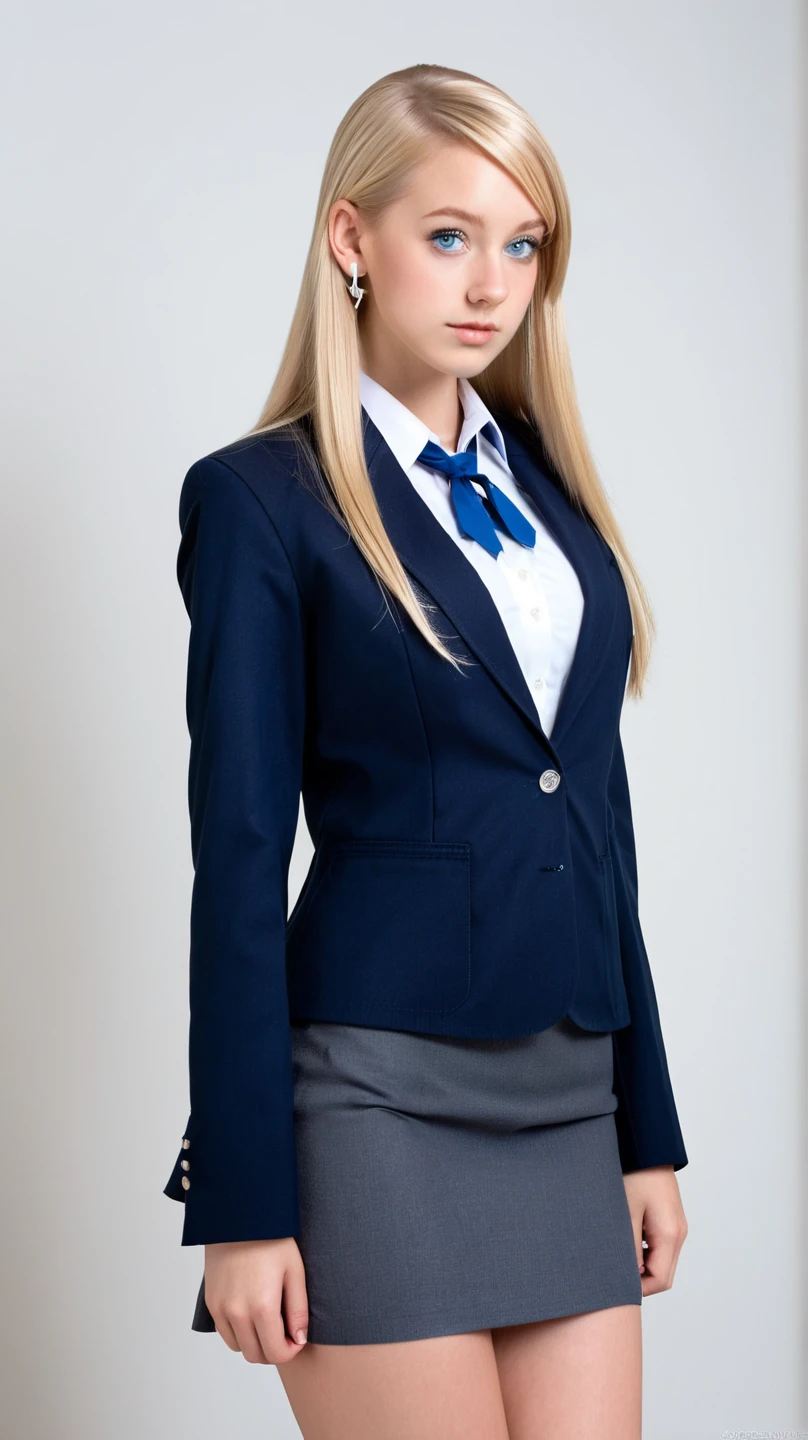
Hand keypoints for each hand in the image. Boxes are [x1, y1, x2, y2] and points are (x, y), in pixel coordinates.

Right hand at [203, 1237, 309, 1363]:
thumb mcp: (294, 1271)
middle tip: (284, 1331)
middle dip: (273, 1349)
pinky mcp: (210, 1303)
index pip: (276, 1353)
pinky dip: (239, 1332)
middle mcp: (237, 1313)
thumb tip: (299, 1339)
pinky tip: (251, 1313)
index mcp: (262, 1307)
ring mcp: (220, 1309)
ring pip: (239, 1347)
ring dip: (255, 1342)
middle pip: (256, 1355)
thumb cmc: (271, 1240)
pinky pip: (225, 1333)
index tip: (296, 1338)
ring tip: (268, 1320)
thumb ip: (298, 1310)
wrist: (238, 1217)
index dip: (290, 1350)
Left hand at [622, 1165, 687, 1296]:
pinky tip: (623, 1237)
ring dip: (640, 1263)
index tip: (613, 1284)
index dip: (637, 1289)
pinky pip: (659, 1245)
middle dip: (639, 1279)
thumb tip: (624, 1277)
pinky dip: (643, 1250)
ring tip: (615, 1252)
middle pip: (663, 1274)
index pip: (659, 1280)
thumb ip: (627, 1247)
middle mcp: (678, 1233)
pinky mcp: (670, 1219)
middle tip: (611, 1272)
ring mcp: (676, 1226)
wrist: (647, 1146)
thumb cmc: (634, 1174)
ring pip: (661, 1261)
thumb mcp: (625, 1213)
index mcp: (669, 1234)